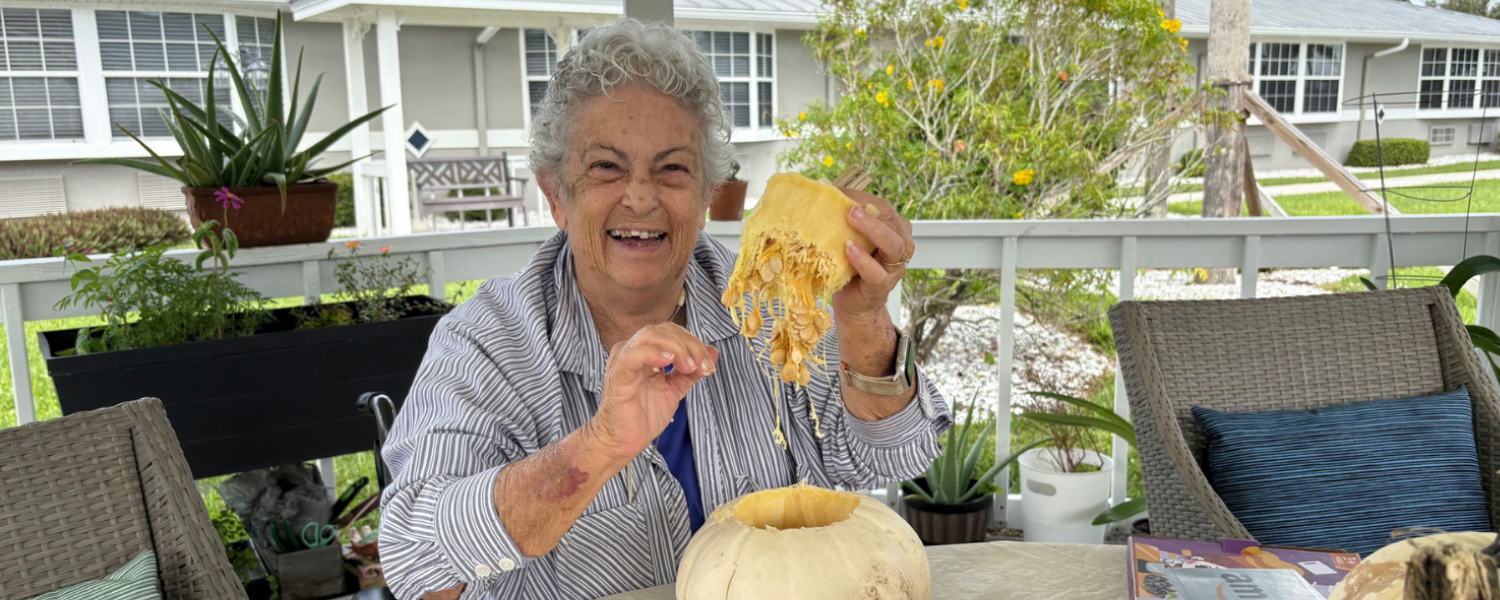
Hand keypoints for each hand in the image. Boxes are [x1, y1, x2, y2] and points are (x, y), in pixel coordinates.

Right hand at [588, 323, 718, 464]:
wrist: (623, 441)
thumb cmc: (644, 416)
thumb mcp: (674, 390)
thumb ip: (691, 371)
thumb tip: (713, 353)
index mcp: (646, 352)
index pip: (673, 333)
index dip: (694, 343)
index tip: (709, 365)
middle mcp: (633, 350)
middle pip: (664, 330)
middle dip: (690, 345)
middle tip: (703, 366)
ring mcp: (623, 360)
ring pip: (650, 335)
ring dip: (677, 348)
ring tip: (690, 367)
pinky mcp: (618, 375)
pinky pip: (633, 355)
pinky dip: (653, 353)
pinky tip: (668, 361)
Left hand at [832, 188, 914, 318]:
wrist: (855, 305)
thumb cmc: (851, 266)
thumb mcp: (850, 238)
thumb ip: (845, 220)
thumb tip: (820, 193)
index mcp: (895, 230)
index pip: (884, 208)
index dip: (863, 199)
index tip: (839, 193)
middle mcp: (900, 246)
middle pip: (892, 223)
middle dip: (871, 213)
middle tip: (849, 206)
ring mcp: (894, 267)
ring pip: (892, 245)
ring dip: (872, 230)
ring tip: (851, 219)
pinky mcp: (882, 285)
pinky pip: (877, 272)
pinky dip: (863, 260)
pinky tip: (850, 250)